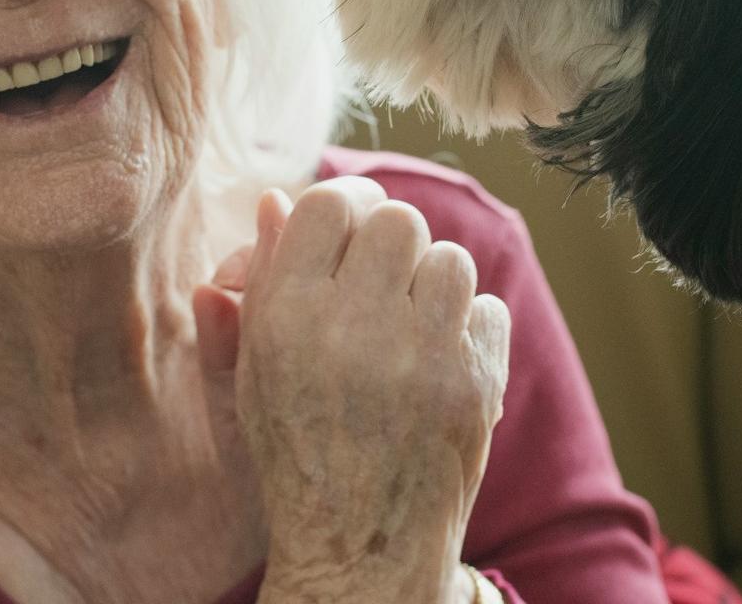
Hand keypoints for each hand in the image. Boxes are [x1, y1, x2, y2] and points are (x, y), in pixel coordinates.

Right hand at [228, 178, 510, 603]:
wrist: (359, 542)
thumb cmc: (299, 448)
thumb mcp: (253, 370)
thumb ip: (256, 283)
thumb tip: (271, 199)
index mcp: (286, 315)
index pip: (328, 204)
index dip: (346, 206)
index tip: (352, 229)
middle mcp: (351, 326)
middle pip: (397, 220)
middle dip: (392, 246)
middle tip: (382, 286)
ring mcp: (419, 354)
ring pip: (448, 259)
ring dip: (433, 285)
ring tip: (411, 330)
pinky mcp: (474, 381)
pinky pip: (488, 308)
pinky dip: (470, 330)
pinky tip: (441, 365)